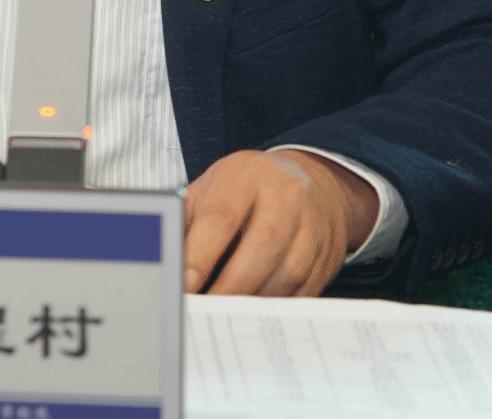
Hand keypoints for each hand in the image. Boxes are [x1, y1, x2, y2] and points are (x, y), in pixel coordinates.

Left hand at [183, 150, 379, 296]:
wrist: (311, 180)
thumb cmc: (248, 189)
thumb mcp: (212, 189)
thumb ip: (186, 221)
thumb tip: (163, 258)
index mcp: (246, 175)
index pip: (221, 216)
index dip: (201, 254)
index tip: (185, 284)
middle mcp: (286, 195)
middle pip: (262, 246)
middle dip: (230, 286)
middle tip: (206, 311)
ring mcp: (313, 223)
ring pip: (288, 271)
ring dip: (254, 300)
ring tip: (227, 315)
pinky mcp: (328, 253)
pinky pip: (305, 288)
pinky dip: (277, 305)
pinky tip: (256, 311)